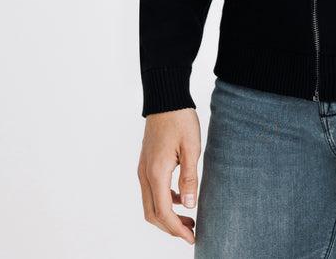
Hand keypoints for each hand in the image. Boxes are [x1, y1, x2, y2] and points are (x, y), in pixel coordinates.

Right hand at [138, 107, 201, 243]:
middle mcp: (145, 174)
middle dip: (171, 227)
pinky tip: (181, 198)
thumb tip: (189, 206)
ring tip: (190, 218)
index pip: (163, 212)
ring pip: (150, 204)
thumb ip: (189, 179)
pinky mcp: (146, 163)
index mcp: (156, 173)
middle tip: (192, 231)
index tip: (192, 238)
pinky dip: (165, 201)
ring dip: (167, 215)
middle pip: (152, 214)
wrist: (165, 98)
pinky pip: (152, 191)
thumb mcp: (191, 148)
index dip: (177, 229)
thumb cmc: (180, 119)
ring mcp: (143, 169)